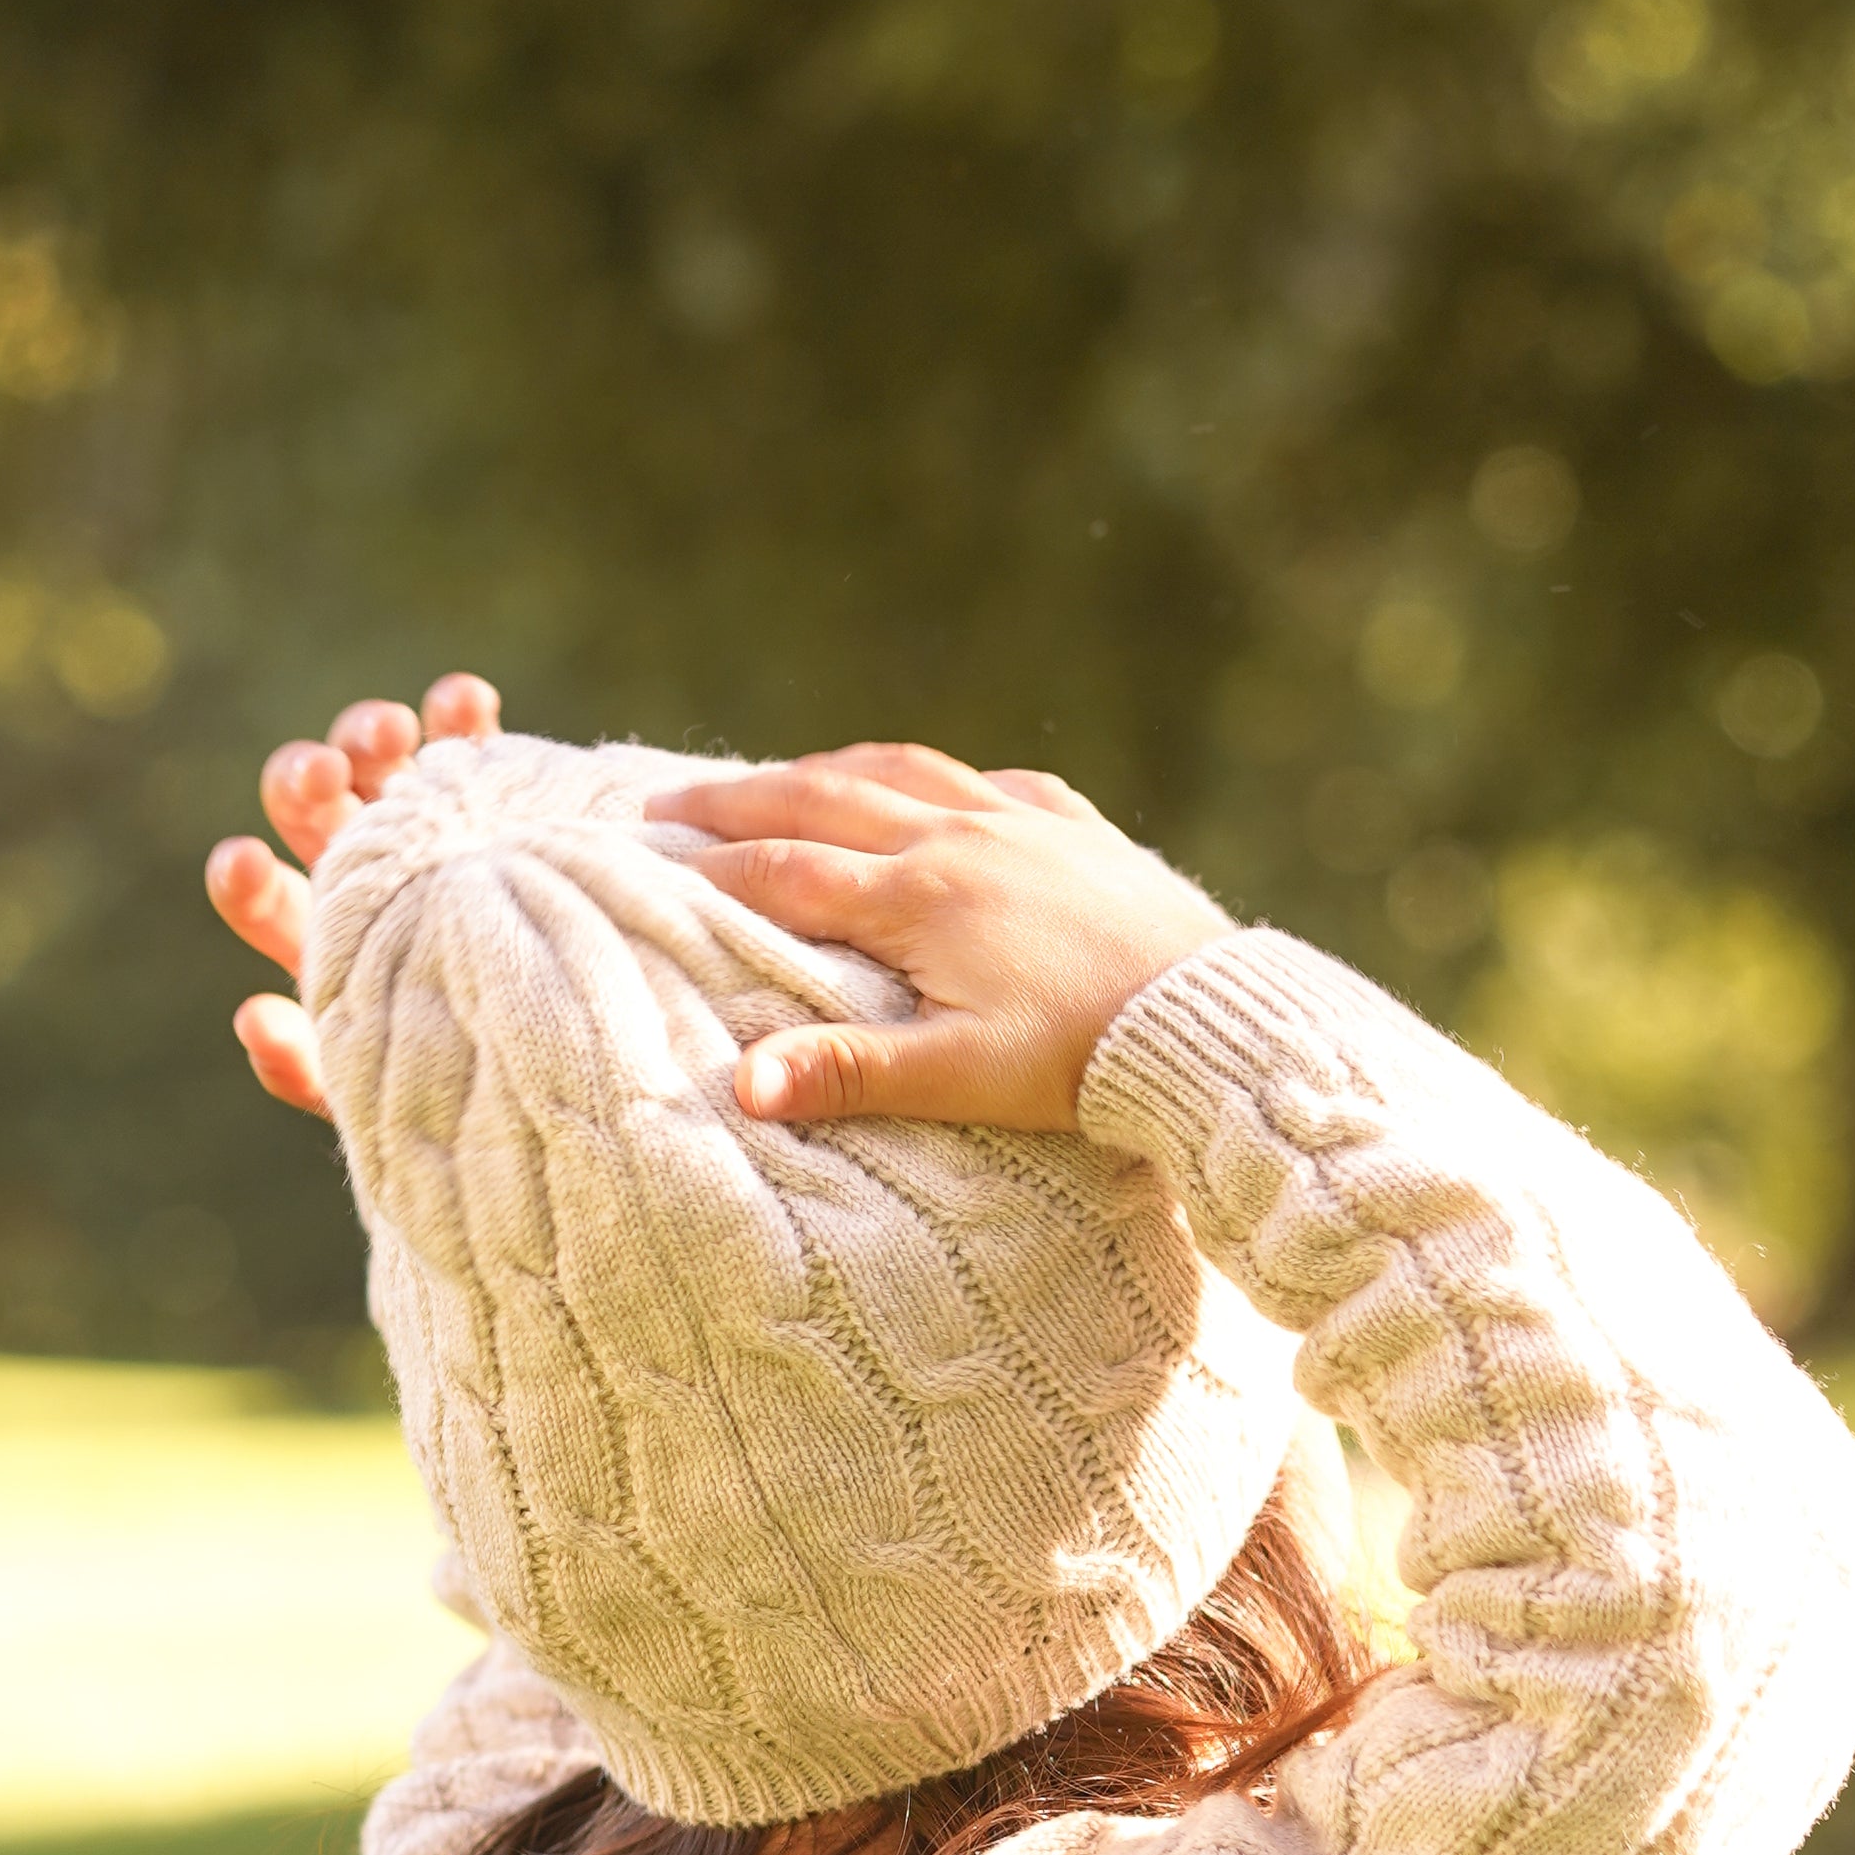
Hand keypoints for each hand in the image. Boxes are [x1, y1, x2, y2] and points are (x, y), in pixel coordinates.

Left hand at [205, 672, 498, 1114]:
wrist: (594, 1063)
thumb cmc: (480, 1097)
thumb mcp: (392, 1101)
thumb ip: (314, 1069)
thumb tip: (252, 1016)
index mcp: (328, 945)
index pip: (264, 902)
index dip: (245, 880)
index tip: (243, 861)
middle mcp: (366, 876)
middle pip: (308, 811)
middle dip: (302, 783)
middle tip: (321, 775)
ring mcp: (426, 829)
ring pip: (375, 761)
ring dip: (369, 736)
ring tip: (394, 733)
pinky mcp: (490, 798)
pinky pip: (465, 738)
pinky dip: (459, 715)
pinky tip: (465, 702)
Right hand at [647, 744, 1219, 1133]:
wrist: (1207, 1023)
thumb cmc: (1082, 1058)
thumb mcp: (958, 1077)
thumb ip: (847, 1073)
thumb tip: (740, 1085)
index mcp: (917, 897)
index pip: (787, 874)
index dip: (712, 868)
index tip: (646, 858)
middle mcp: (960, 839)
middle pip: (824, 800)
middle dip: (740, 799)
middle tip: (670, 801)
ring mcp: (1024, 825)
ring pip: (905, 771)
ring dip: (833, 769)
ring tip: (786, 775)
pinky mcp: (1082, 831)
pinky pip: (1000, 782)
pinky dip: (948, 777)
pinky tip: (942, 786)